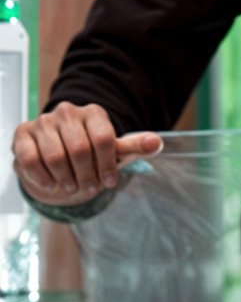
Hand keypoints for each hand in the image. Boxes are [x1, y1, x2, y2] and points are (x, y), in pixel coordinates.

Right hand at [12, 102, 162, 206]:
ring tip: (72, 188)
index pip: (104, 139)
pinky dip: (43, 177)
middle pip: (79, 149)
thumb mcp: (116, 152)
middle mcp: (67, 112)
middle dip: (87, 175)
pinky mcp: (23, 134)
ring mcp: (43, 121)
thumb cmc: (93, 154)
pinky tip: (52, 185)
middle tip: (89, 189)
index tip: (110, 182)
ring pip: (55, 156)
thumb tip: (157, 142)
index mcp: (94, 114)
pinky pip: (30, 158)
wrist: (61, 158)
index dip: (108, 165)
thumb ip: (135, 147)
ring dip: (66, 178)